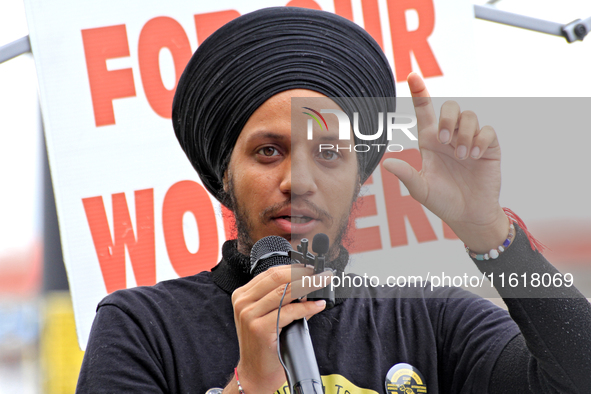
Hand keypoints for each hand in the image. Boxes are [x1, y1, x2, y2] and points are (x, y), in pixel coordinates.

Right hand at [226, 265, 329, 392]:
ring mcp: (249, 314)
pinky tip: (317, 305)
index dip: (295, 268)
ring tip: (323, 283)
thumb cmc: (264, 345)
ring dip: (308, 286)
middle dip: (303, 273)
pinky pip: (289, 311)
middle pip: (278, 277)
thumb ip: (282, 299)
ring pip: (284, 291)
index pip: (271, 273)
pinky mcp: (259, 327)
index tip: (312, 268)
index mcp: (242, 295)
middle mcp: (243, 302)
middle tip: (321, 274)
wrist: (255, 373)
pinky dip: (307, 307)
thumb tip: (308, 286)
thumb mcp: (268, 316)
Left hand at [383, 73, 508, 252]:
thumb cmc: (443, 201)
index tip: (412, 75)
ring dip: (464, 133)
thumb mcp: (421, 190)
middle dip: (447, 118)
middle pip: (449, 106)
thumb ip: (407, 175)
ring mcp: (470, 140)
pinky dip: (481, 140)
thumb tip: (386, 163)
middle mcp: (449, 136)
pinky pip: (488, 130)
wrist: (469, 215)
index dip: (419, 92)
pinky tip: (475, 156)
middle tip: (444, 140)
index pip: (424, 111)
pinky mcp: (489, 147)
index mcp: (430, 141)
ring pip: (469, 116)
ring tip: (463, 155)